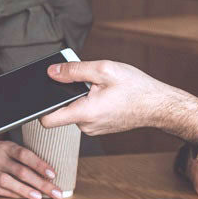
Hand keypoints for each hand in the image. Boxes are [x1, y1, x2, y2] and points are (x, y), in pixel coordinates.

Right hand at [0, 133, 64, 198]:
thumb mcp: (4, 146)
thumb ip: (20, 156)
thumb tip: (44, 170)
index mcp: (5, 147)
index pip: (25, 155)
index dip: (40, 164)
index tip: (52, 173)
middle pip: (21, 171)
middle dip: (40, 183)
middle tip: (55, 191)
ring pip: (8, 181)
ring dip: (25, 190)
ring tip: (39, 197)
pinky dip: (12, 194)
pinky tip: (23, 198)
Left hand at [40, 60, 197, 143]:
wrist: (159, 105)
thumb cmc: (136, 87)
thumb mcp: (104, 69)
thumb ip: (74, 70)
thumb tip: (51, 72)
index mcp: (85, 113)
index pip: (47, 120)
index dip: (38, 108)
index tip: (37, 96)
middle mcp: (86, 126)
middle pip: (60, 110)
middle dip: (65, 94)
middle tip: (82, 78)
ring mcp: (93, 129)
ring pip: (74, 110)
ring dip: (79, 96)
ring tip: (98, 85)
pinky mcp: (100, 126)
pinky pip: (85, 113)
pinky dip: (88, 101)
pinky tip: (103, 93)